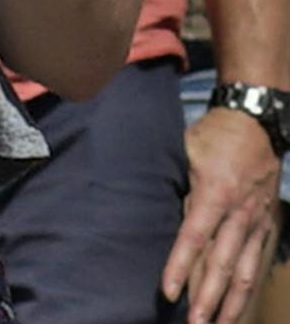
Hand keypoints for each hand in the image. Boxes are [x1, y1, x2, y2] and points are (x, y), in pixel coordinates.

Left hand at [163, 106, 279, 323]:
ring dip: (231, 304)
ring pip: (244, 272)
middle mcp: (238, 214)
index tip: (168, 291)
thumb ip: (179, 183)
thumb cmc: (216, 135)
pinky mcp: (267, 227)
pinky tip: (239, 309)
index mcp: (215, 193)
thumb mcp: (188, 150)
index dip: (180, 266)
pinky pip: (257, 264)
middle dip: (207, 298)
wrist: (257, 123)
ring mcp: (256, 223)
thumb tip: (161, 211)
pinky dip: (248, 289)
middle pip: (220, 265)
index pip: (194, 238)